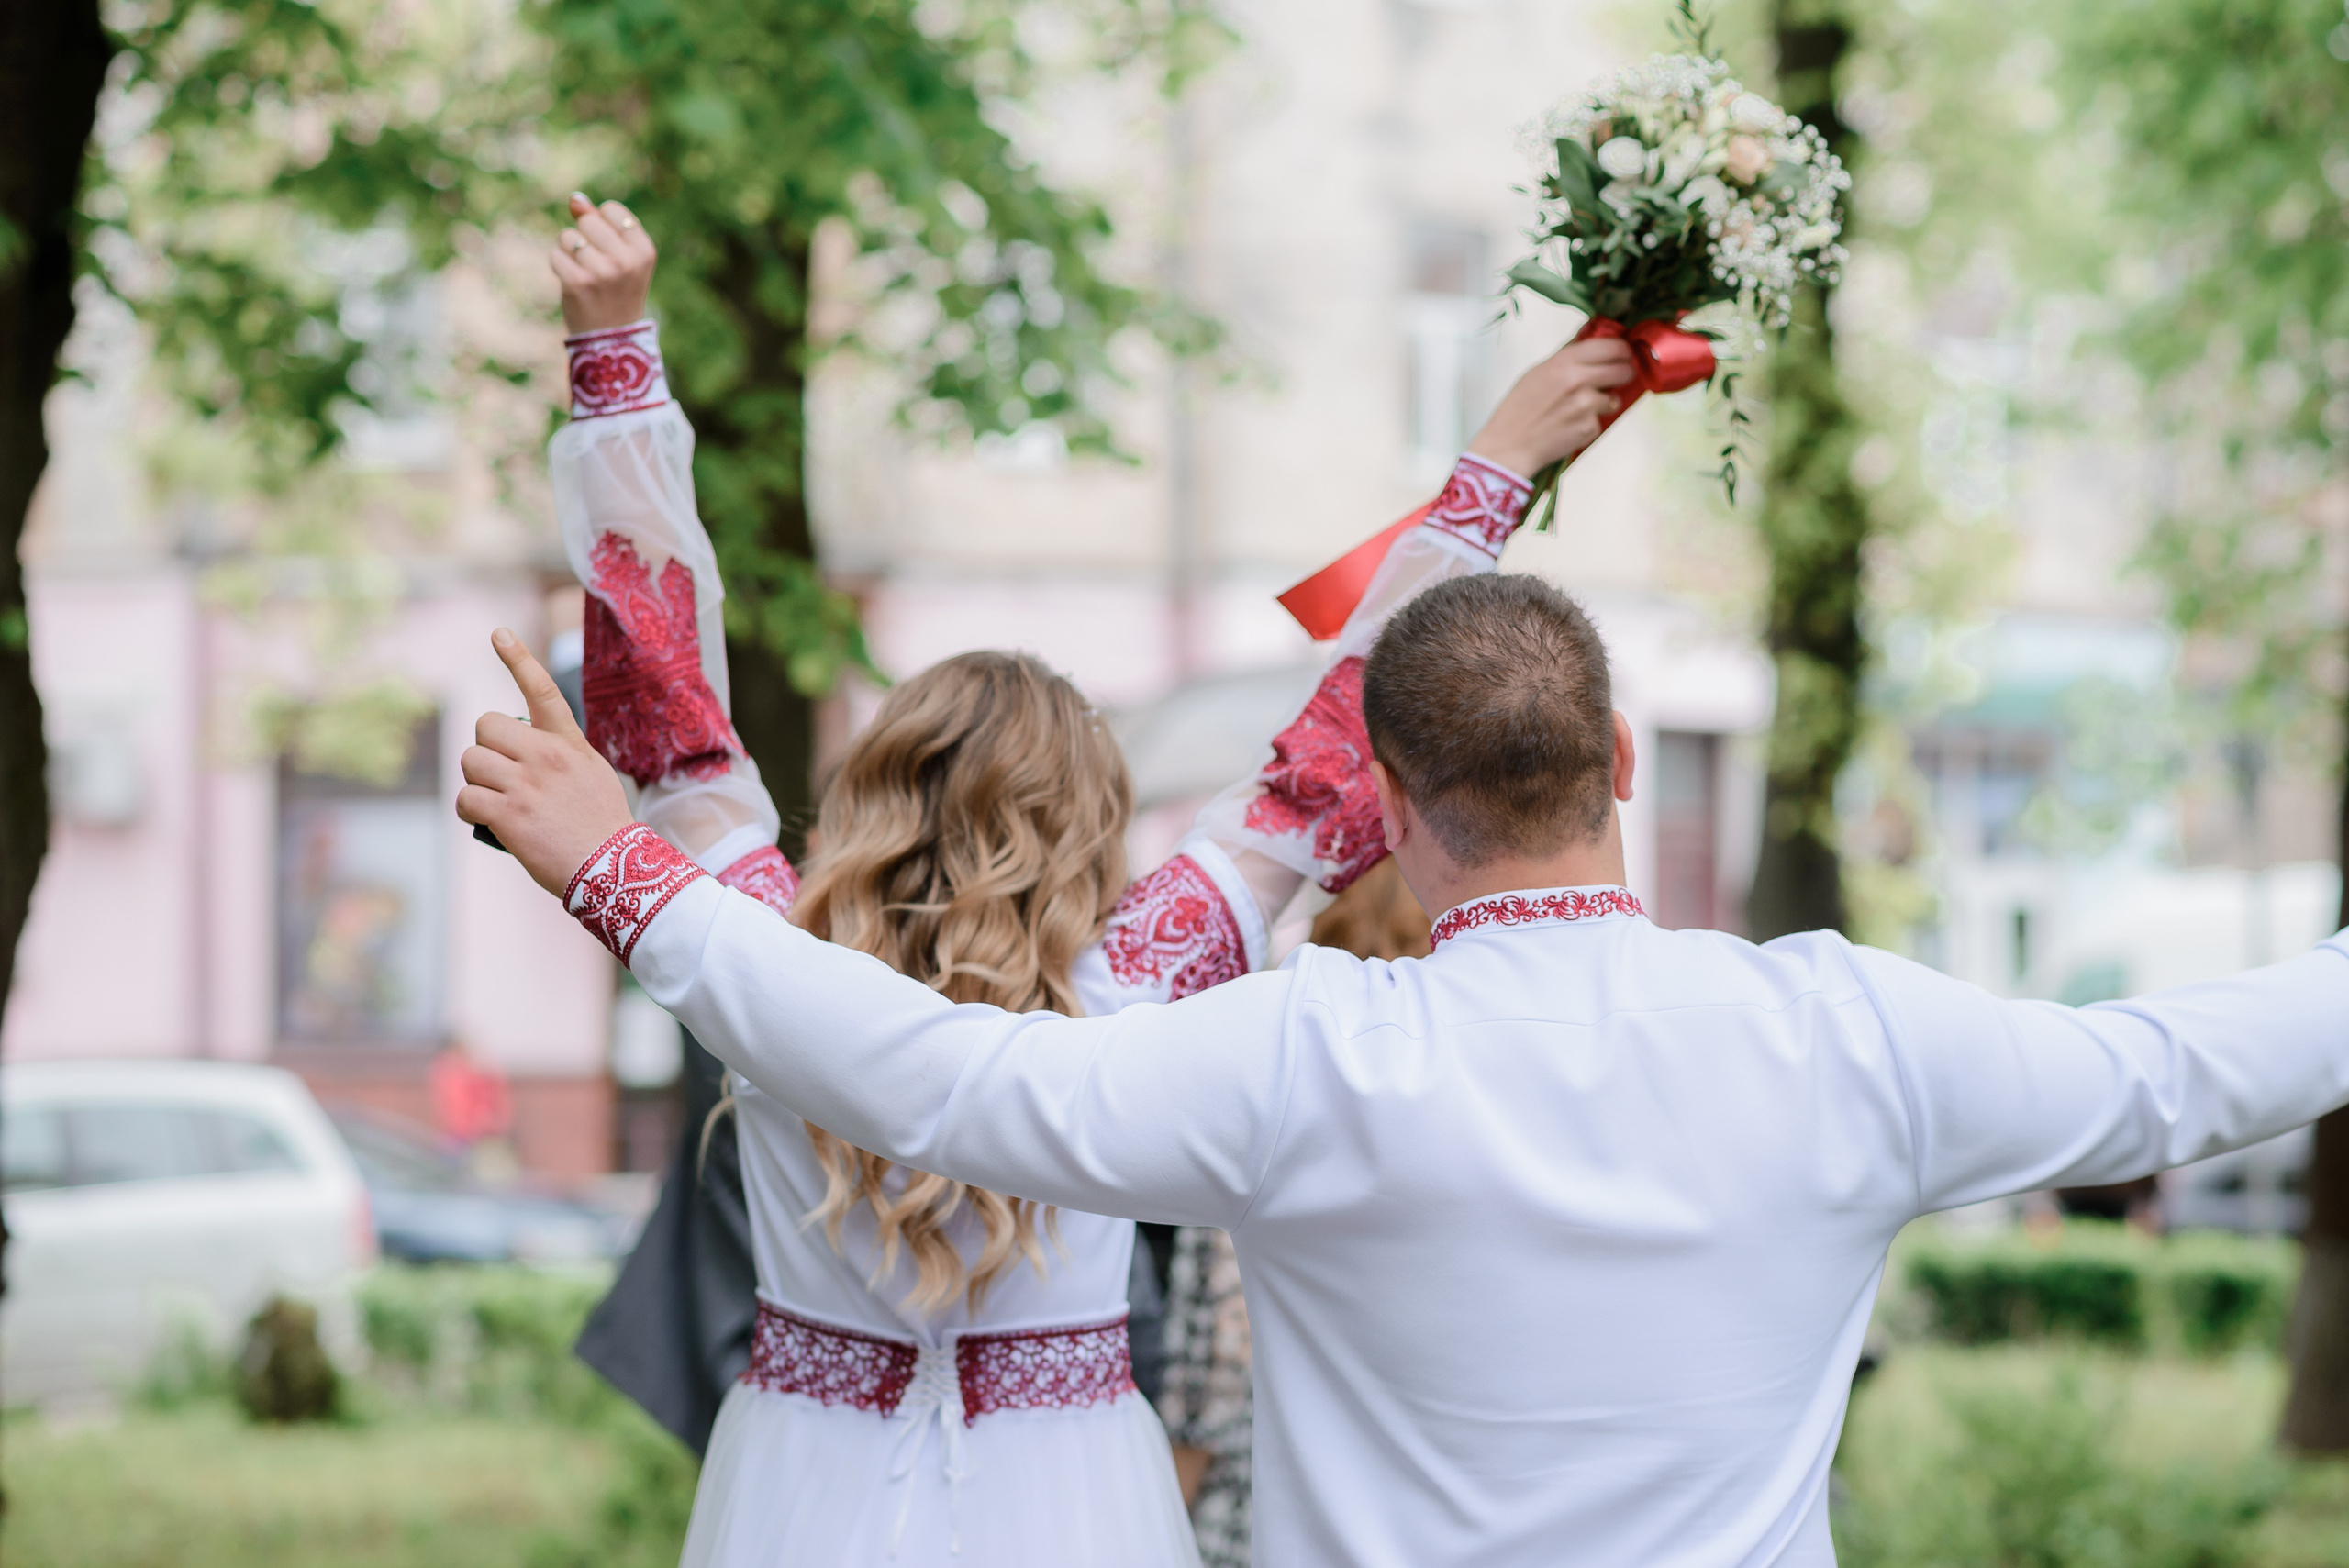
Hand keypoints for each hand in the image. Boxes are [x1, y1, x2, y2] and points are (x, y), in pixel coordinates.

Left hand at [456, 629, 633, 896]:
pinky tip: (488, 821)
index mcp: (569, 744)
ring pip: (471, 761)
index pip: (542, 691)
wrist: (613, 868)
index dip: (518, 659)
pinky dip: (470, 810)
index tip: (498, 634)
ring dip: (476, 781)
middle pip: (486, 727)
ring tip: (496, 802)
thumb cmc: (602, 827)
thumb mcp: (592, 776)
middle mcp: (546, 756)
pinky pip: (466, 797)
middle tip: (502, 776)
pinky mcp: (508, 813)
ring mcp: (526, 784)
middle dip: (485, 749)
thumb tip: (520, 754)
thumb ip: (560, 756)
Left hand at [550, 192, 656, 333]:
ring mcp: (602, 272)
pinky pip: (556, 255)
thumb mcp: (620, 255)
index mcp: (644, 250)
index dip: (602, 224)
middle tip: (595, 264)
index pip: (611, 209)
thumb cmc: (615, 290)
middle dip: (584, 236)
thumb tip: (575, 198)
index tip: (610, 248)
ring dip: (569, 252)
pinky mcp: (578, 283)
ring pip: (568, 237)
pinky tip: (572, 282)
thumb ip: (599, 222)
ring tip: (584, 273)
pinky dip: (559, 266)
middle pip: (587, 220)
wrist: (611, 338)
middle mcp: (626, 260)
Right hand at [1465, 336, 1637, 476]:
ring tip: (1580, 408)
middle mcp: (1578, 380)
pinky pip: (1600, 421)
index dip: (1622, 350)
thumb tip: (1587, 335)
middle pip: (1623, 370)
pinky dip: (1589, 424)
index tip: (1623, 354)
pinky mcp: (1589, 428)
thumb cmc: (1518, 409)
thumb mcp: (1537, 372)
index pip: (1611, 346)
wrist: (1509, 445)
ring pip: (1614, 398)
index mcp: (1563, 362)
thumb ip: (1566, 354)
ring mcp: (1586, 405)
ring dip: (1605, 403)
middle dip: (1624, 374)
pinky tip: (1569, 426)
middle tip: (1616, 379)